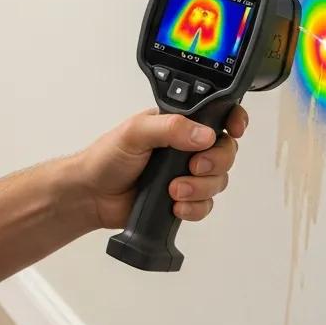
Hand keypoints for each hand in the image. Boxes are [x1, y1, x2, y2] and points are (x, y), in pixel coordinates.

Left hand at [75, 106, 248, 229]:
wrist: (91, 196)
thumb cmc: (106, 158)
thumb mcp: (135, 132)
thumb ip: (170, 127)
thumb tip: (203, 134)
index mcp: (178, 124)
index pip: (217, 116)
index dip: (233, 121)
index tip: (234, 130)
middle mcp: (186, 148)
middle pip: (225, 152)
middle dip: (215, 162)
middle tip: (193, 167)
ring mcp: (185, 175)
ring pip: (218, 181)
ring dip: (200, 188)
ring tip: (174, 190)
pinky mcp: (182, 200)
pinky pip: (205, 205)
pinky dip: (194, 207)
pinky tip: (175, 206)